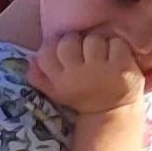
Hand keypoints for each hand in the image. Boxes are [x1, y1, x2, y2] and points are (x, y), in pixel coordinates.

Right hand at [29, 31, 147, 114]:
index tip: (64, 47)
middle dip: (77, 41)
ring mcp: (101, 70)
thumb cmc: (82, 97)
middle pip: (69, 40)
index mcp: (60, 81)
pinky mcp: (122, 67)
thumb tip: (30, 59)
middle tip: (84, 50)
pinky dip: (117, 47)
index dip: (55, 44)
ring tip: (101, 55)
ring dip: (98, 43)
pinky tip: (116, 57)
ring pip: (93, 39)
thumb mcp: (57, 92)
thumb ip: (40, 77)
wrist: (113, 111)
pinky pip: (116, 43)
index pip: (46, 52)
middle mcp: (78, 75)